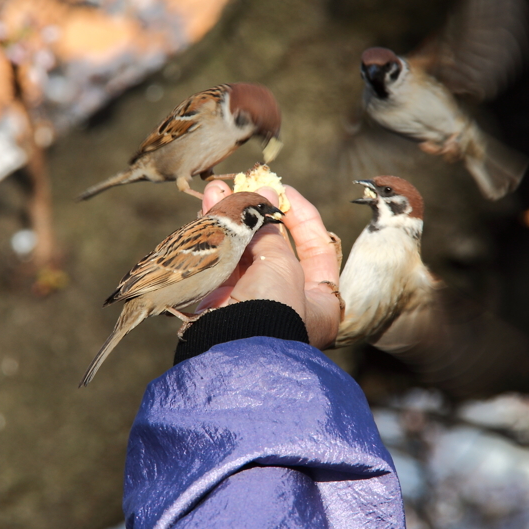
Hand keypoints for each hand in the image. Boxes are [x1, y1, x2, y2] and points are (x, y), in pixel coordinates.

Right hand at [197, 182, 341, 349]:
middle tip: (243, 185)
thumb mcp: (283, 264)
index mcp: (320, 299)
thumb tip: (264, 197)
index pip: (317, 246)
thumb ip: (272, 232)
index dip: (300, 215)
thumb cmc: (274, 307)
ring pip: (245, 250)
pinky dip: (215, 237)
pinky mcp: (224, 301)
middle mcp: (289, 301)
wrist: (237, 344)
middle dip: (257, 213)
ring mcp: (255, 302)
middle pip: (275, 246)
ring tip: (216, 190)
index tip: (282, 190)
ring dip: (231, 219)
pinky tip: (207, 212)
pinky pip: (222, 262)